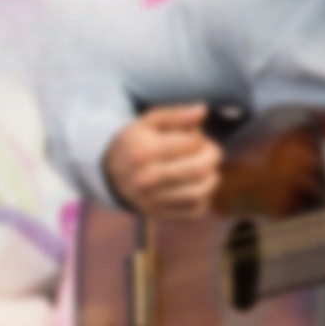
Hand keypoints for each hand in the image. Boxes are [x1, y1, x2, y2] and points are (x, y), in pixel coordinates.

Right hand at [102, 103, 222, 218]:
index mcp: (142, 153)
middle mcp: (145, 180)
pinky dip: (204, 199)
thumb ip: (176, 115)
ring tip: (207, 170)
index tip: (195, 137)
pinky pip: (194, 212)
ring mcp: (151, 201)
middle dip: (212, 157)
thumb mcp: (149, 122)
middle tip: (210, 152)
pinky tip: (197, 187)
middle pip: (198, 170)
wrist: (112, 173)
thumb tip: (202, 111)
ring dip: (211, 179)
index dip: (200, 137)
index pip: (191, 144)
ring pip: (199, 193)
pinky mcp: (158, 215)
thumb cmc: (137, 142)